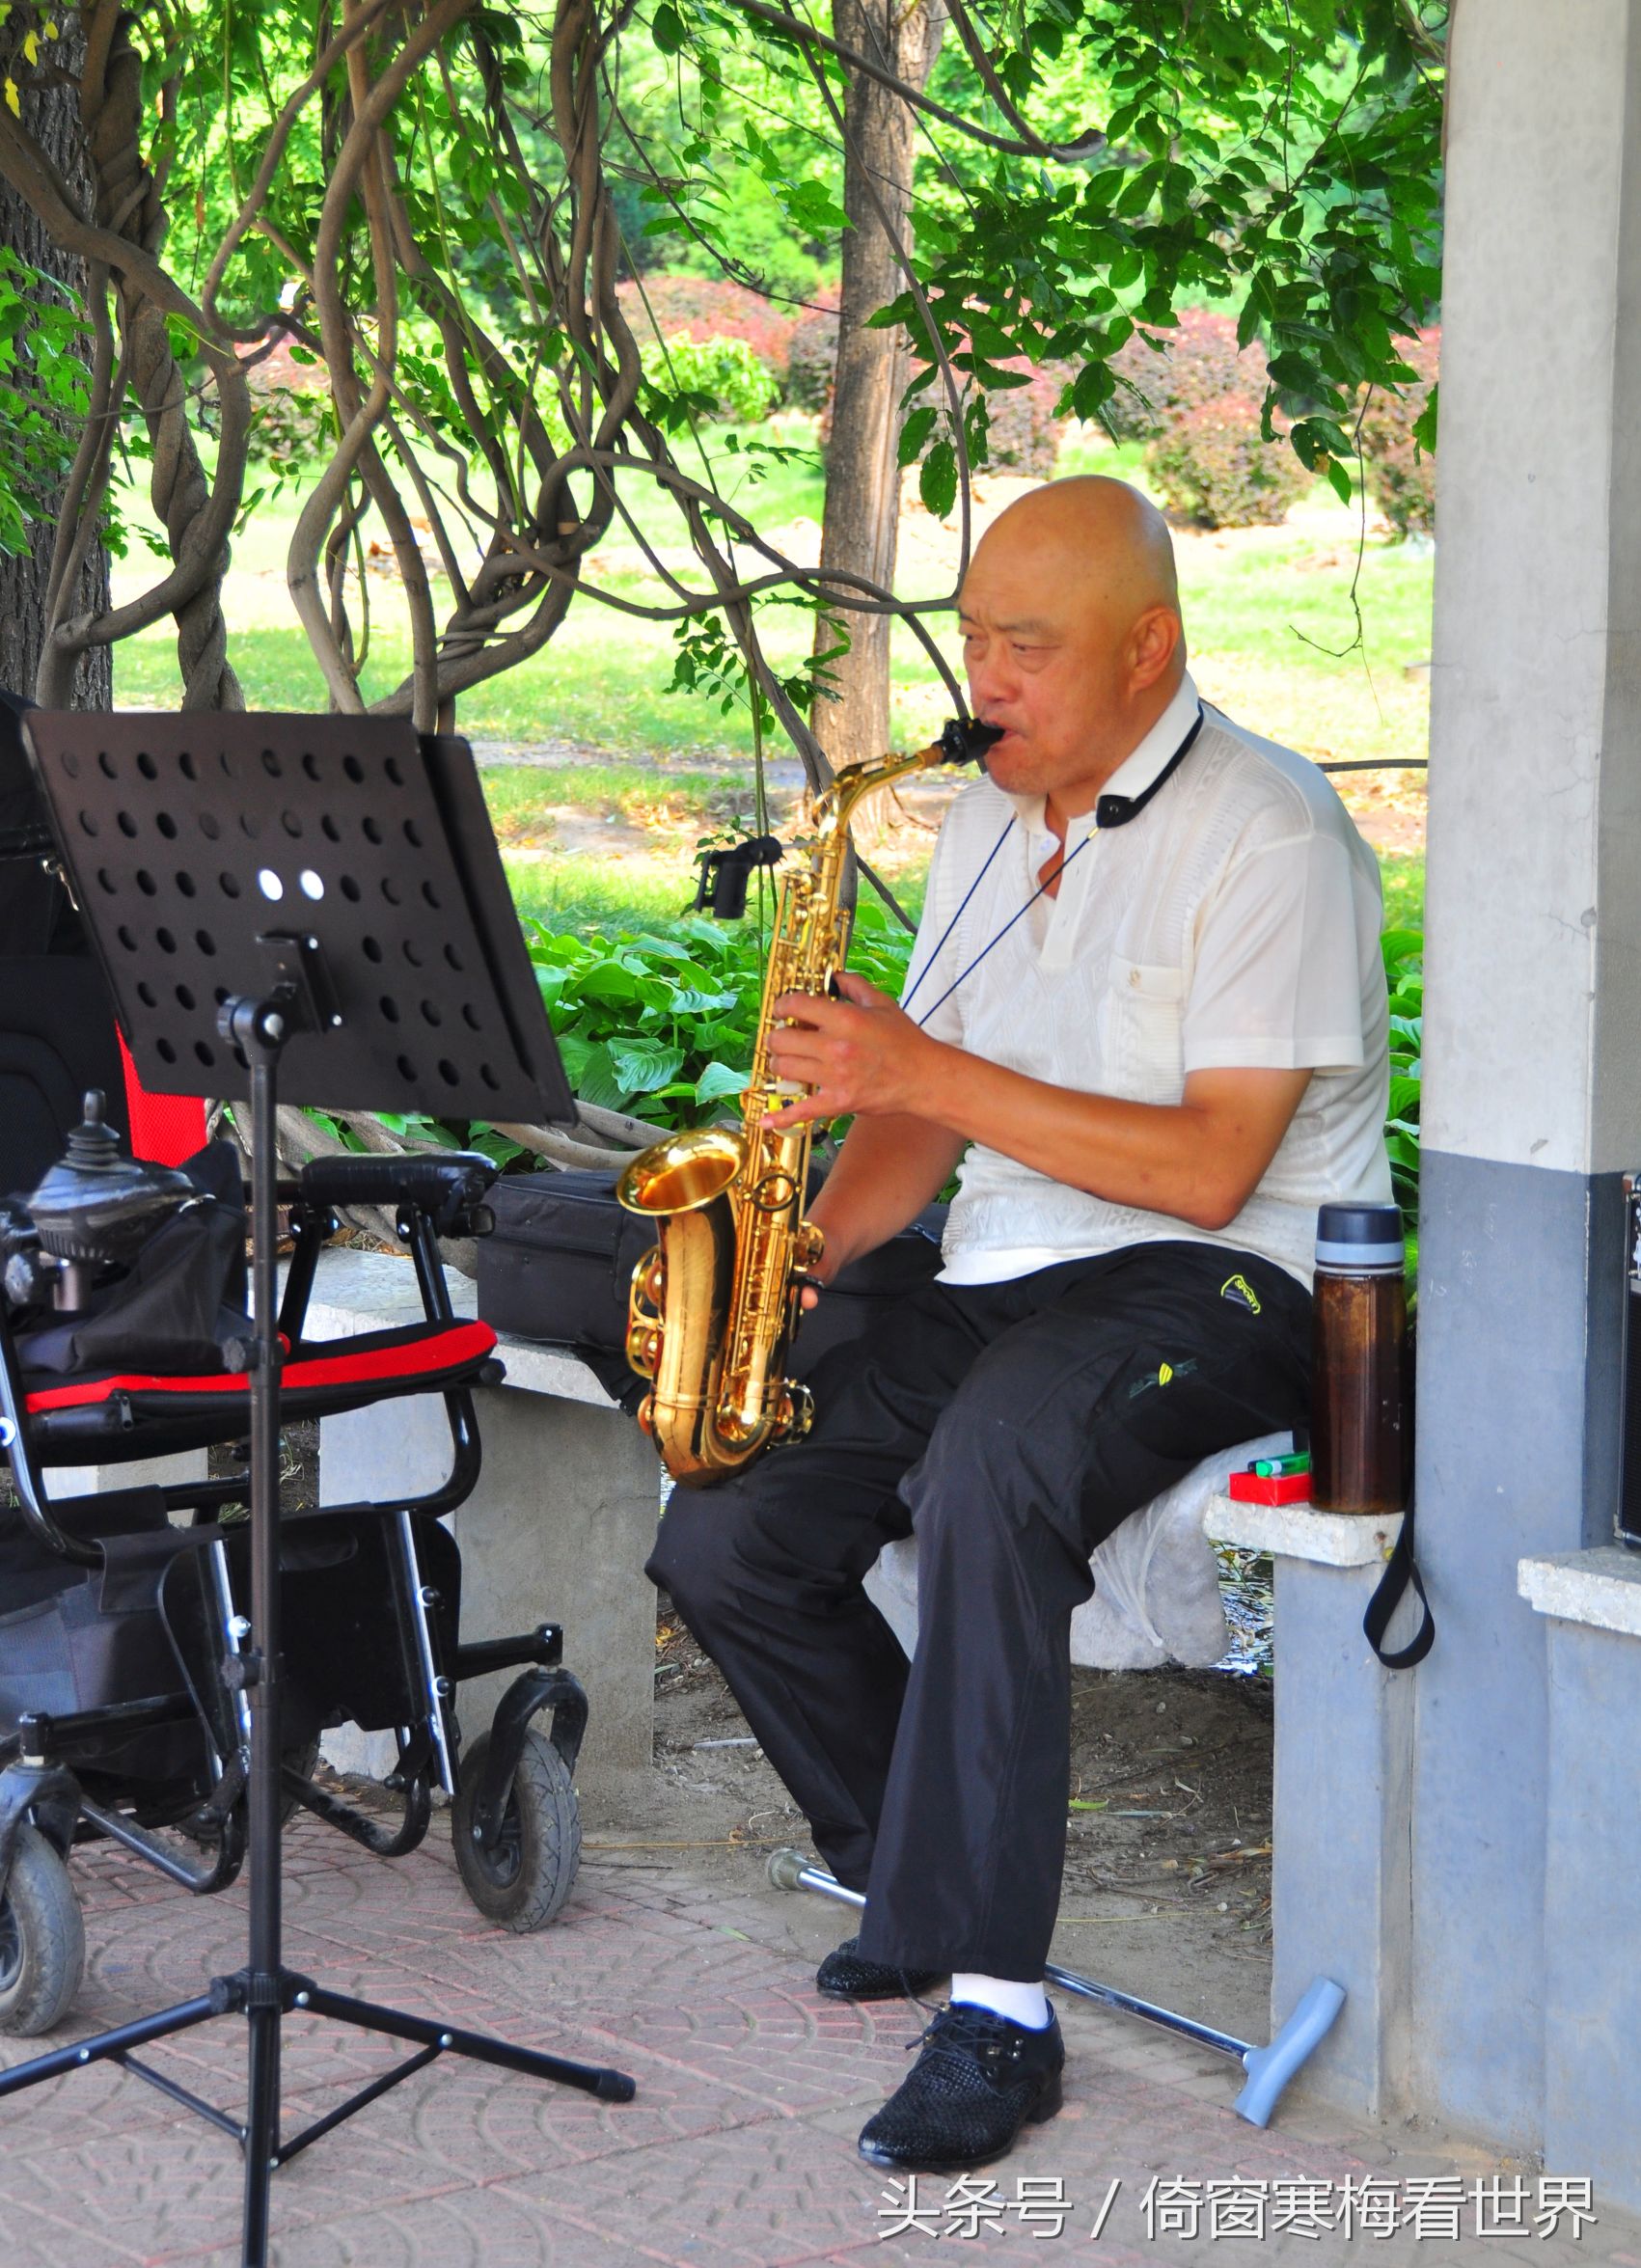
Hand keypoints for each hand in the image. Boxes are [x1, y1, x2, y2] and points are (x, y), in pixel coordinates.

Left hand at [763, 972, 932, 1128]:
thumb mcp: (882, 1004)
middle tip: (784, 1037)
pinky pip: (801, 1111)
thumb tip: (835, 975)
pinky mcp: (838, 1102)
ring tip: (788, 1061)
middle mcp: (836, 1047)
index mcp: (845, 1019)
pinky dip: (781, 1116)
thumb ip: (855, 985)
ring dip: (780, 1064)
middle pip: (782, 1040)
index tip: (782, 1009)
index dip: (782, 1005)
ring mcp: (835, 1077)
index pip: (795, 1006)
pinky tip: (765, 1120)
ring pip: (784, 1069)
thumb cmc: (905, 1040)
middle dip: (777, 1037)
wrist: (924, 1077)